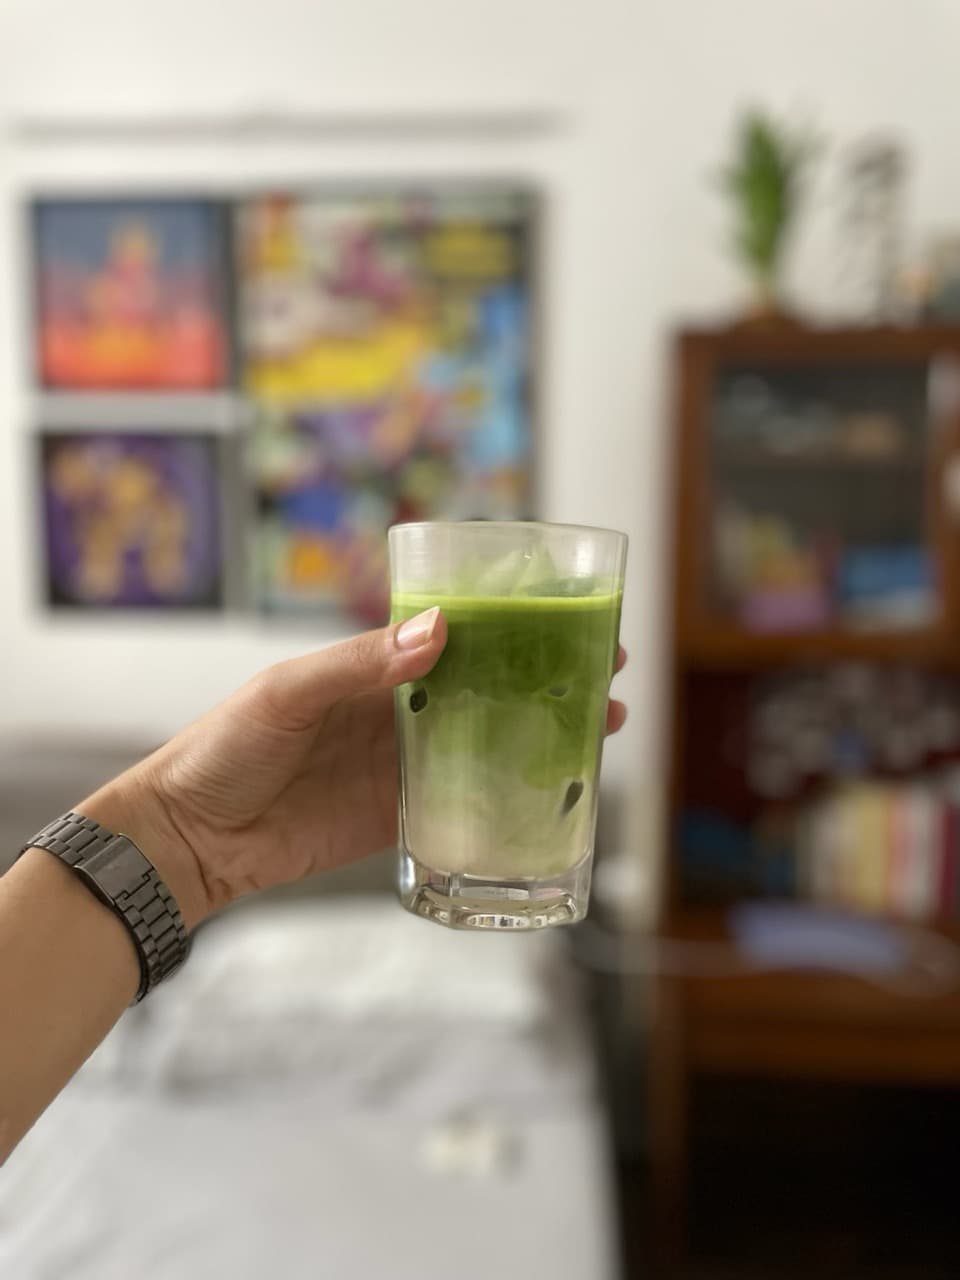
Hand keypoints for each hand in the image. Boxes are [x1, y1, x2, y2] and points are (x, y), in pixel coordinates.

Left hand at [82, 610, 626, 929]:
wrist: (191, 837)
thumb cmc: (224, 748)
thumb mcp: (287, 692)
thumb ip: (359, 664)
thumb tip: (438, 629)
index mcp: (374, 668)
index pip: (458, 636)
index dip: (514, 626)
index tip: (569, 616)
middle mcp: (398, 711)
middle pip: (489, 688)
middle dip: (548, 678)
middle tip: (609, 671)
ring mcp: (403, 766)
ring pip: (488, 744)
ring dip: (542, 735)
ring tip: (602, 727)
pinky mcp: (400, 818)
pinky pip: (464, 805)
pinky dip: (508, 799)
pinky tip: (552, 795)